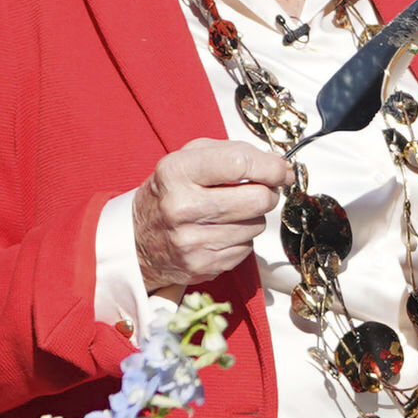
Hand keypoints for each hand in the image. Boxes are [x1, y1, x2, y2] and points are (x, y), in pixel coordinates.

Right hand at [136, 137, 291, 293]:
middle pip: (256, 199)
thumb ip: (232, 152)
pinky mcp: (202, 265)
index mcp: (176, 172)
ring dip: (253, 217)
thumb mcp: (188, 159)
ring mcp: (191, 240)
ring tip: (231, 212)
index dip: (270, 166)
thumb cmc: (171, 192)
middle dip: (268, 193)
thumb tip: (278, 164)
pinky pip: (247, 249)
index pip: (239, 163)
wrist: (137, 240)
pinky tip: (222, 232)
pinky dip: (242, 238)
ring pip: (256, 225)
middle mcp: (181, 207)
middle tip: (261, 190)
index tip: (281, 169)